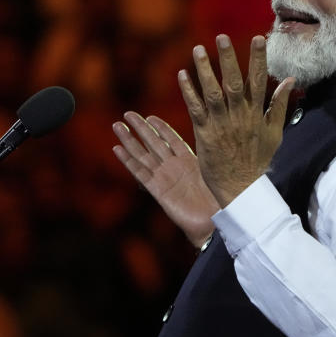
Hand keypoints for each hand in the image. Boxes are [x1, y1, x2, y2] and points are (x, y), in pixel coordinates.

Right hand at [113, 112, 218, 247]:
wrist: (213, 223)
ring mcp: (164, 178)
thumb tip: (211, 137)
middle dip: (140, 128)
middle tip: (127, 113)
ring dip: (129, 140)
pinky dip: (128, 161)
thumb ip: (205, 158)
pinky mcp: (157, 190)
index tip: (150, 116)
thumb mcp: (212, 172)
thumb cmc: (218, 201)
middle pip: (153, 143)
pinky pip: (140, 173)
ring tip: (117, 126)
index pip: (171, 140)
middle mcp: (173, 167)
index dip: (161, 128)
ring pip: (143, 155)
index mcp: (188, 161)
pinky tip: (118, 149)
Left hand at [179, 34, 293, 206]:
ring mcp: (221, 124)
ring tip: (197, 48)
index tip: (258, 38)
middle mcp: (239, 116)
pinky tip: (182, 74)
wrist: (241, 187)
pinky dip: (188, 91)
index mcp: (256, 113)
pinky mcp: (204, 133)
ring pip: (211, 92)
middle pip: (233, 82)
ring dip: (204, 70)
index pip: (259, 80)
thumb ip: (280, 105)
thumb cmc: (258, 159)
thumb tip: (290, 79)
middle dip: (228, 58)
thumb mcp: (275, 132)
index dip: (258, 59)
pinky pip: (195, 108)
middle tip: (222, 36)